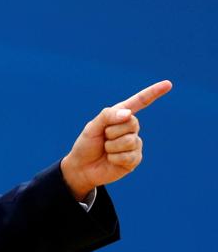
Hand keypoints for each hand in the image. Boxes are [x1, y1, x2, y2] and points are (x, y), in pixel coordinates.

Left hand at [61, 80, 172, 200]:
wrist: (82, 167)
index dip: (153, 93)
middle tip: (103, 138)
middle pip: (132, 123)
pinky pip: (128, 156)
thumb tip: (128, 114)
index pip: (139, 102)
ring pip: (129, 140)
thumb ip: (108, 116)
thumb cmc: (87, 144)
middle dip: (112, 131)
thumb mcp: (92, 126)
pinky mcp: (135, 158)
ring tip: (106, 150)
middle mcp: (130, 128)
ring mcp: (134, 143)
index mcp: (120, 116)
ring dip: (111, 146)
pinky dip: (115, 158)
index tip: (168, 84)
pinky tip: (111, 160)